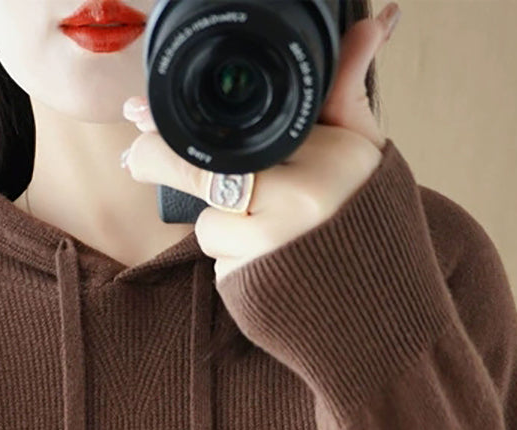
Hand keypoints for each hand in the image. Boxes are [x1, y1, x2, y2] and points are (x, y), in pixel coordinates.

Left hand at [121, 2, 401, 283]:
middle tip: (133, 158)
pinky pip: (220, 265)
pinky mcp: (249, 292)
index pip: (236, 136)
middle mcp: (299, 201)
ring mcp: (270, 251)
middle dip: (161, 162)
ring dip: (225, 227)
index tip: (139, 114)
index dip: (177, 128)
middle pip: (204, 175)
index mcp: (331, 157)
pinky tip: (269, 267)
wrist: (383, 314)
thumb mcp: (365, 154)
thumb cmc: (370, 226)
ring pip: (210, 225)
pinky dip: (235, 262)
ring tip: (272, 236)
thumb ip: (346, 92)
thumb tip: (374, 21)